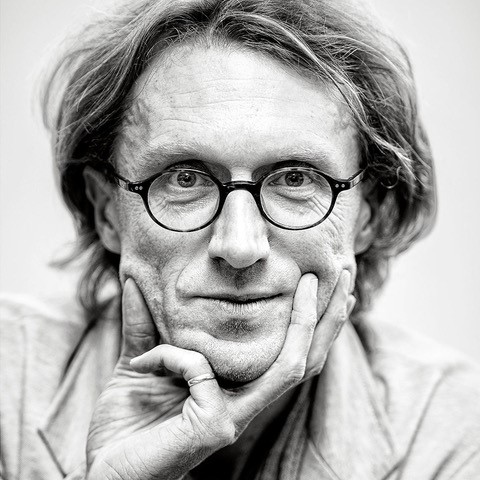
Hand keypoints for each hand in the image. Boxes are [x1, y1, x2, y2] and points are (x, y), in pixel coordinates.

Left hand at [86, 271, 352, 479]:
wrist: (105, 475)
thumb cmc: (125, 425)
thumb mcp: (139, 363)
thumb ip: (143, 323)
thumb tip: (134, 277)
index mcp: (232, 390)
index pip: (284, 355)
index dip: (308, 322)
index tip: (318, 283)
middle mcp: (244, 405)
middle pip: (305, 359)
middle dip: (328, 319)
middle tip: (345, 278)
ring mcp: (234, 418)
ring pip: (290, 367)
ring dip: (306, 323)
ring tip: (312, 286)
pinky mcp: (214, 425)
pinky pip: (199, 369)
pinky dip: (170, 354)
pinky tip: (145, 362)